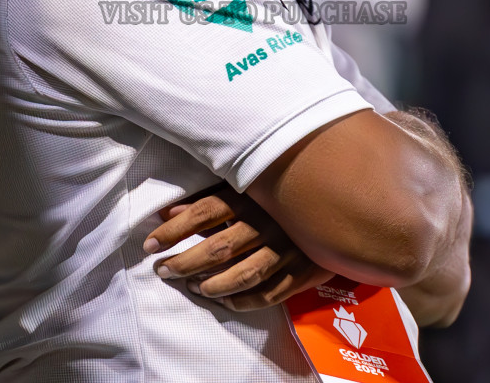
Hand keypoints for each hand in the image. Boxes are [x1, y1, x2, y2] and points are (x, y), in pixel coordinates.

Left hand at [144, 183, 331, 311]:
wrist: (340, 203)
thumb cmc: (281, 195)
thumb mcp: (246, 189)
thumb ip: (208, 201)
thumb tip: (167, 213)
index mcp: (252, 196)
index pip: (204, 213)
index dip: (173, 231)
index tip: (149, 244)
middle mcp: (268, 221)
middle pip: (218, 247)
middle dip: (185, 262)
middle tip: (163, 270)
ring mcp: (288, 247)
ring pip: (244, 274)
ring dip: (213, 285)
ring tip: (192, 287)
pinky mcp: (304, 269)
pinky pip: (271, 292)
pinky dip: (245, 301)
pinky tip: (225, 301)